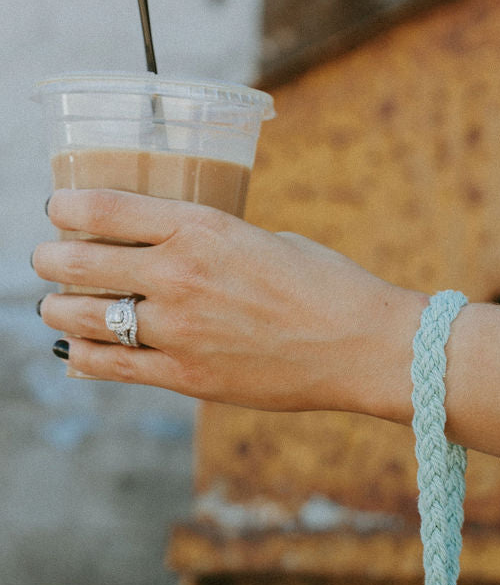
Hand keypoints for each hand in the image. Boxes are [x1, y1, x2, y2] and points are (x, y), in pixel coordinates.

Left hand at [33, 189, 424, 414]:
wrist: (364, 346)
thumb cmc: (326, 286)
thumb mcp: (264, 240)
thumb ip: (211, 244)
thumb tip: (174, 252)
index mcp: (200, 228)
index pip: (100, 208)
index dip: (65, 209)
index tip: (59, 211)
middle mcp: (179, 275)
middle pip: (75, 262)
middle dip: (50, 259)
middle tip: (49, 260)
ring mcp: (179, 330)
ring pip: (81, 317)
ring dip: (60, 309)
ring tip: (60, 306)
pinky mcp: (187, 376)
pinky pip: (110, 366)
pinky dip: (85, 356)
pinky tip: (81, 349)